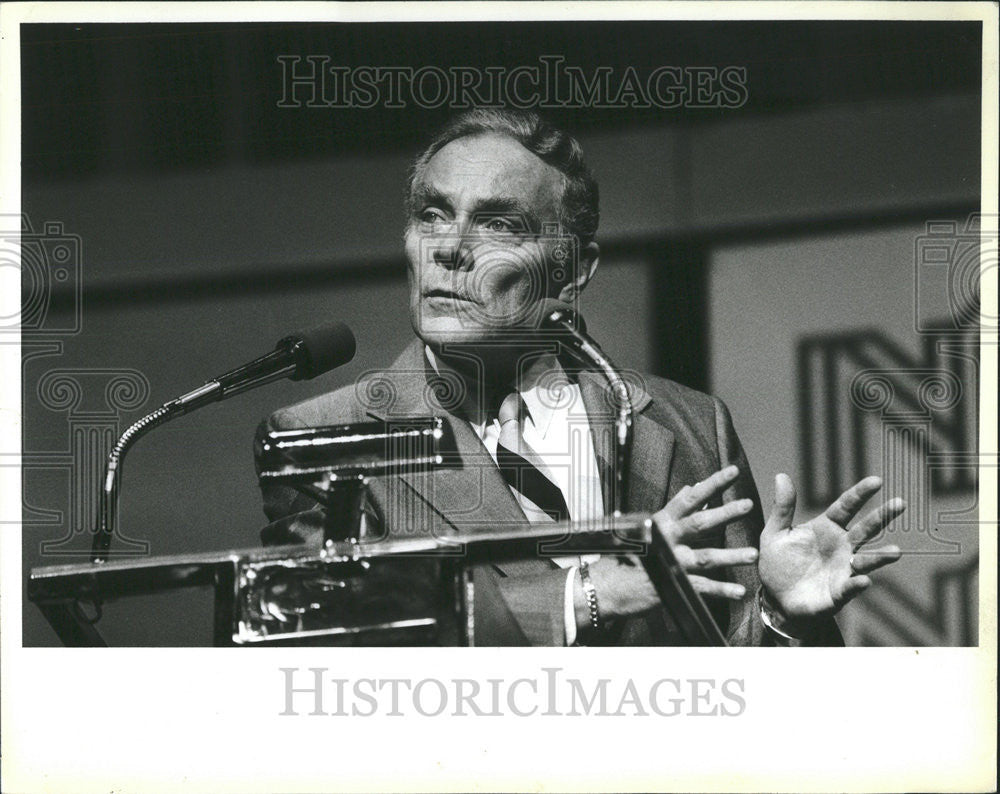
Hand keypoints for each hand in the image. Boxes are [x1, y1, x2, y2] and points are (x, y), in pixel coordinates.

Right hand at [576, 466, 757, 629]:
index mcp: (662, 521)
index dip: (712, 484)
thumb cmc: (628, 553)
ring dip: (731, 556)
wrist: (606, 585)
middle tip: (748, 505)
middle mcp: (667, 539)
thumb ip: (674, 509)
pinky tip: (739, 591)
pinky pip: (701, 588)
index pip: (690, 498)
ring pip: (705, 557)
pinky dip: (720, 591)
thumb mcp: (647, 525)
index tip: (732, 472)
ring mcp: (670, 562)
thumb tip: (691, 489)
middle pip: (699, 523)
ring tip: (753, 554)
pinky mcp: (671, 585)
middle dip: (725, 513)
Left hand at [758, 473, 903, 635]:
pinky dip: (857, 584)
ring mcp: (843, 569)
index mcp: (826, 527)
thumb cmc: (779, 562)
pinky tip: (864, 580)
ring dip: (880, 556)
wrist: (776, 597)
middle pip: (864, 529)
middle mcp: (841, 546)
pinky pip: (850, 587)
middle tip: (900, 503)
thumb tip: (781, 475)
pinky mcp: (839, 592)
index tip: (876, 481)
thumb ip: (782, 507)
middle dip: (882, 516)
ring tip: (895, 551)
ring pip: (866, 560)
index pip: (846, 506)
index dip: (860, 493)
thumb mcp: (775, 533)